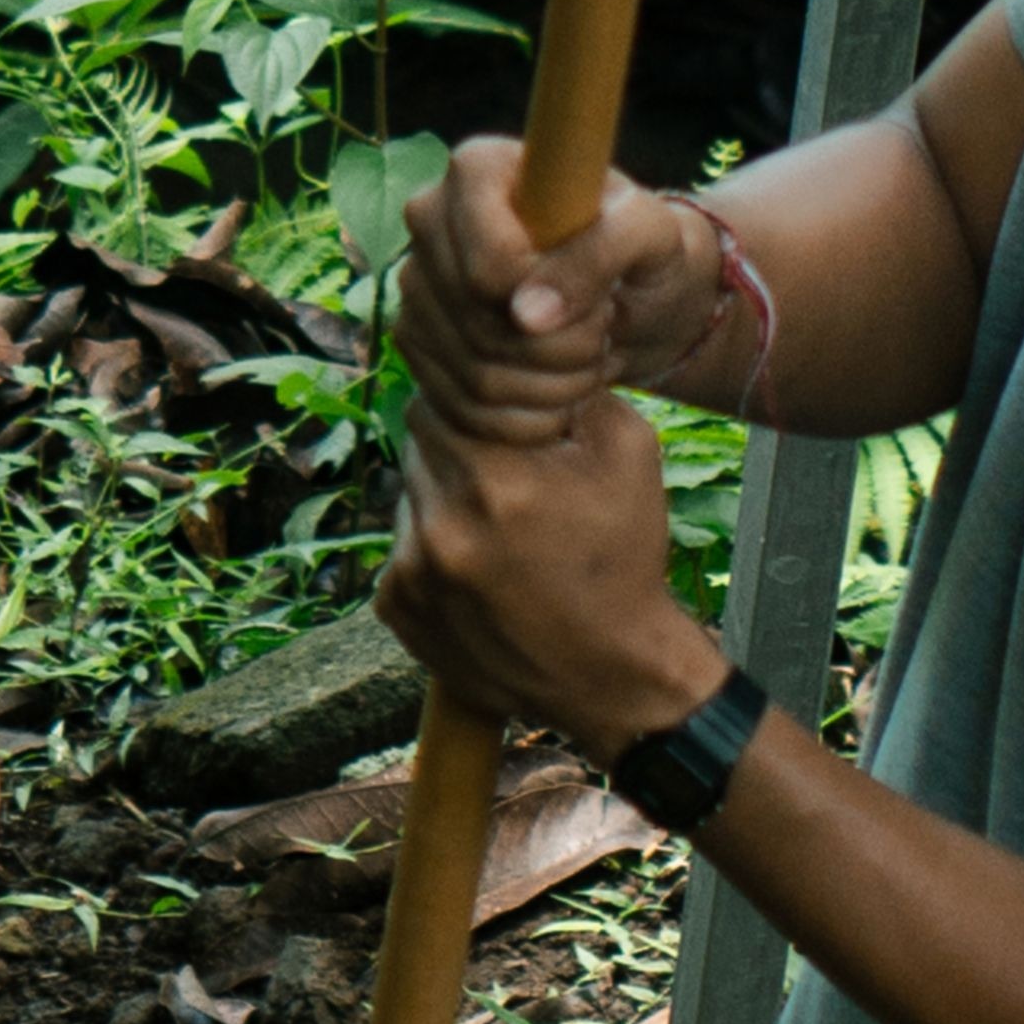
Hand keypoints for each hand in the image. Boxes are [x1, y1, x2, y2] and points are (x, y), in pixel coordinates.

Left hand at [375, 396, 728, 761]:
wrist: (610, 675)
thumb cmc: (623, 559)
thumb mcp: (629, 454)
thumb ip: (572, 391)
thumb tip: (520, 348)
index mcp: (495, 479)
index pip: (439, 397)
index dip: (468, 399)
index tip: (493, 412)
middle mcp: (441, 523)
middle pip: (418, 442)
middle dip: (455, 444)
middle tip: (501, 470)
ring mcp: (410, 570)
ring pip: (408, 493)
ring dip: (442, 495)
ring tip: (496, 527)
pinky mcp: (395, 607)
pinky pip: (401, 548)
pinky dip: (431, 547)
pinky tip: (480, 567)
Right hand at [398, 134, 729, 443]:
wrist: (625, 292)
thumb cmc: (641, 248)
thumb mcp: (649, 233)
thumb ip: (601, 252)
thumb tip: (526, 316)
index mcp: (477, 168)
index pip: (491, 265)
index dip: (550, 300)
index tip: (598, 299)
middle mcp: (428, 218)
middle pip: (480, 323)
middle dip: (560, 351)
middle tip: (603, 337)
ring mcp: (415, 282)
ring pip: (473, 374)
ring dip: (550, 388)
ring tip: (587, 364)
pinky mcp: (414, 338)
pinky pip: (458, 406)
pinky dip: (523, 418)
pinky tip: (559, 396)